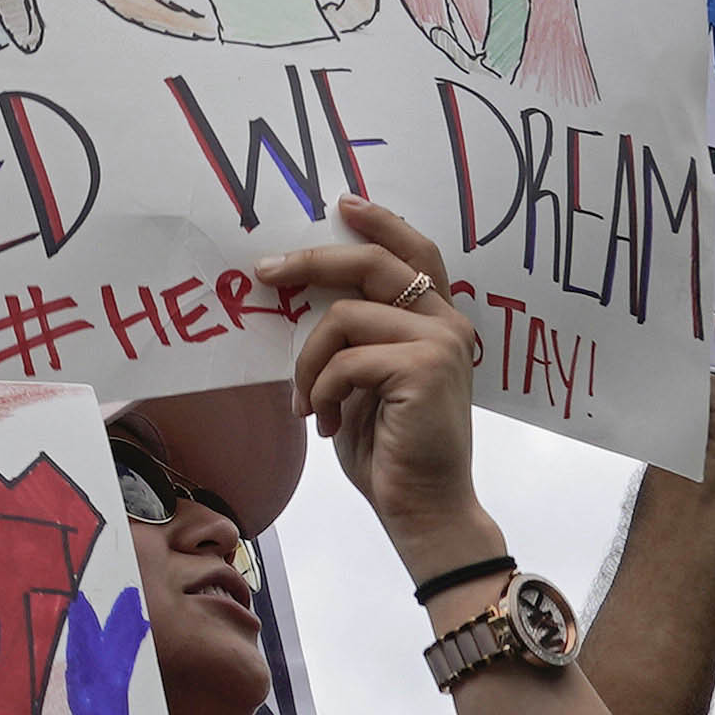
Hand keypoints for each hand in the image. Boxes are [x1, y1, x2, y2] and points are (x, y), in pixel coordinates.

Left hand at [259, 196, 494, 559]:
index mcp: (439, 321)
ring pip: (344, 317)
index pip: (415, 251)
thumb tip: (305, 296)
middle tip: (266, 272)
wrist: (424, 508)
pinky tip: (327, 423)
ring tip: (308, 405)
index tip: (342, 206)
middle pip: (373, 264)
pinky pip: (344, 360)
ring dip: (308, 364)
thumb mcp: (367, 381)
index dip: (380, 223)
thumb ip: (357, 337)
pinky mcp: (424, 367)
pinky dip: (320, 392)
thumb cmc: (391, 450)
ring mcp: (440, 343)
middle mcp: (448, 323)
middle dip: (313, 262)